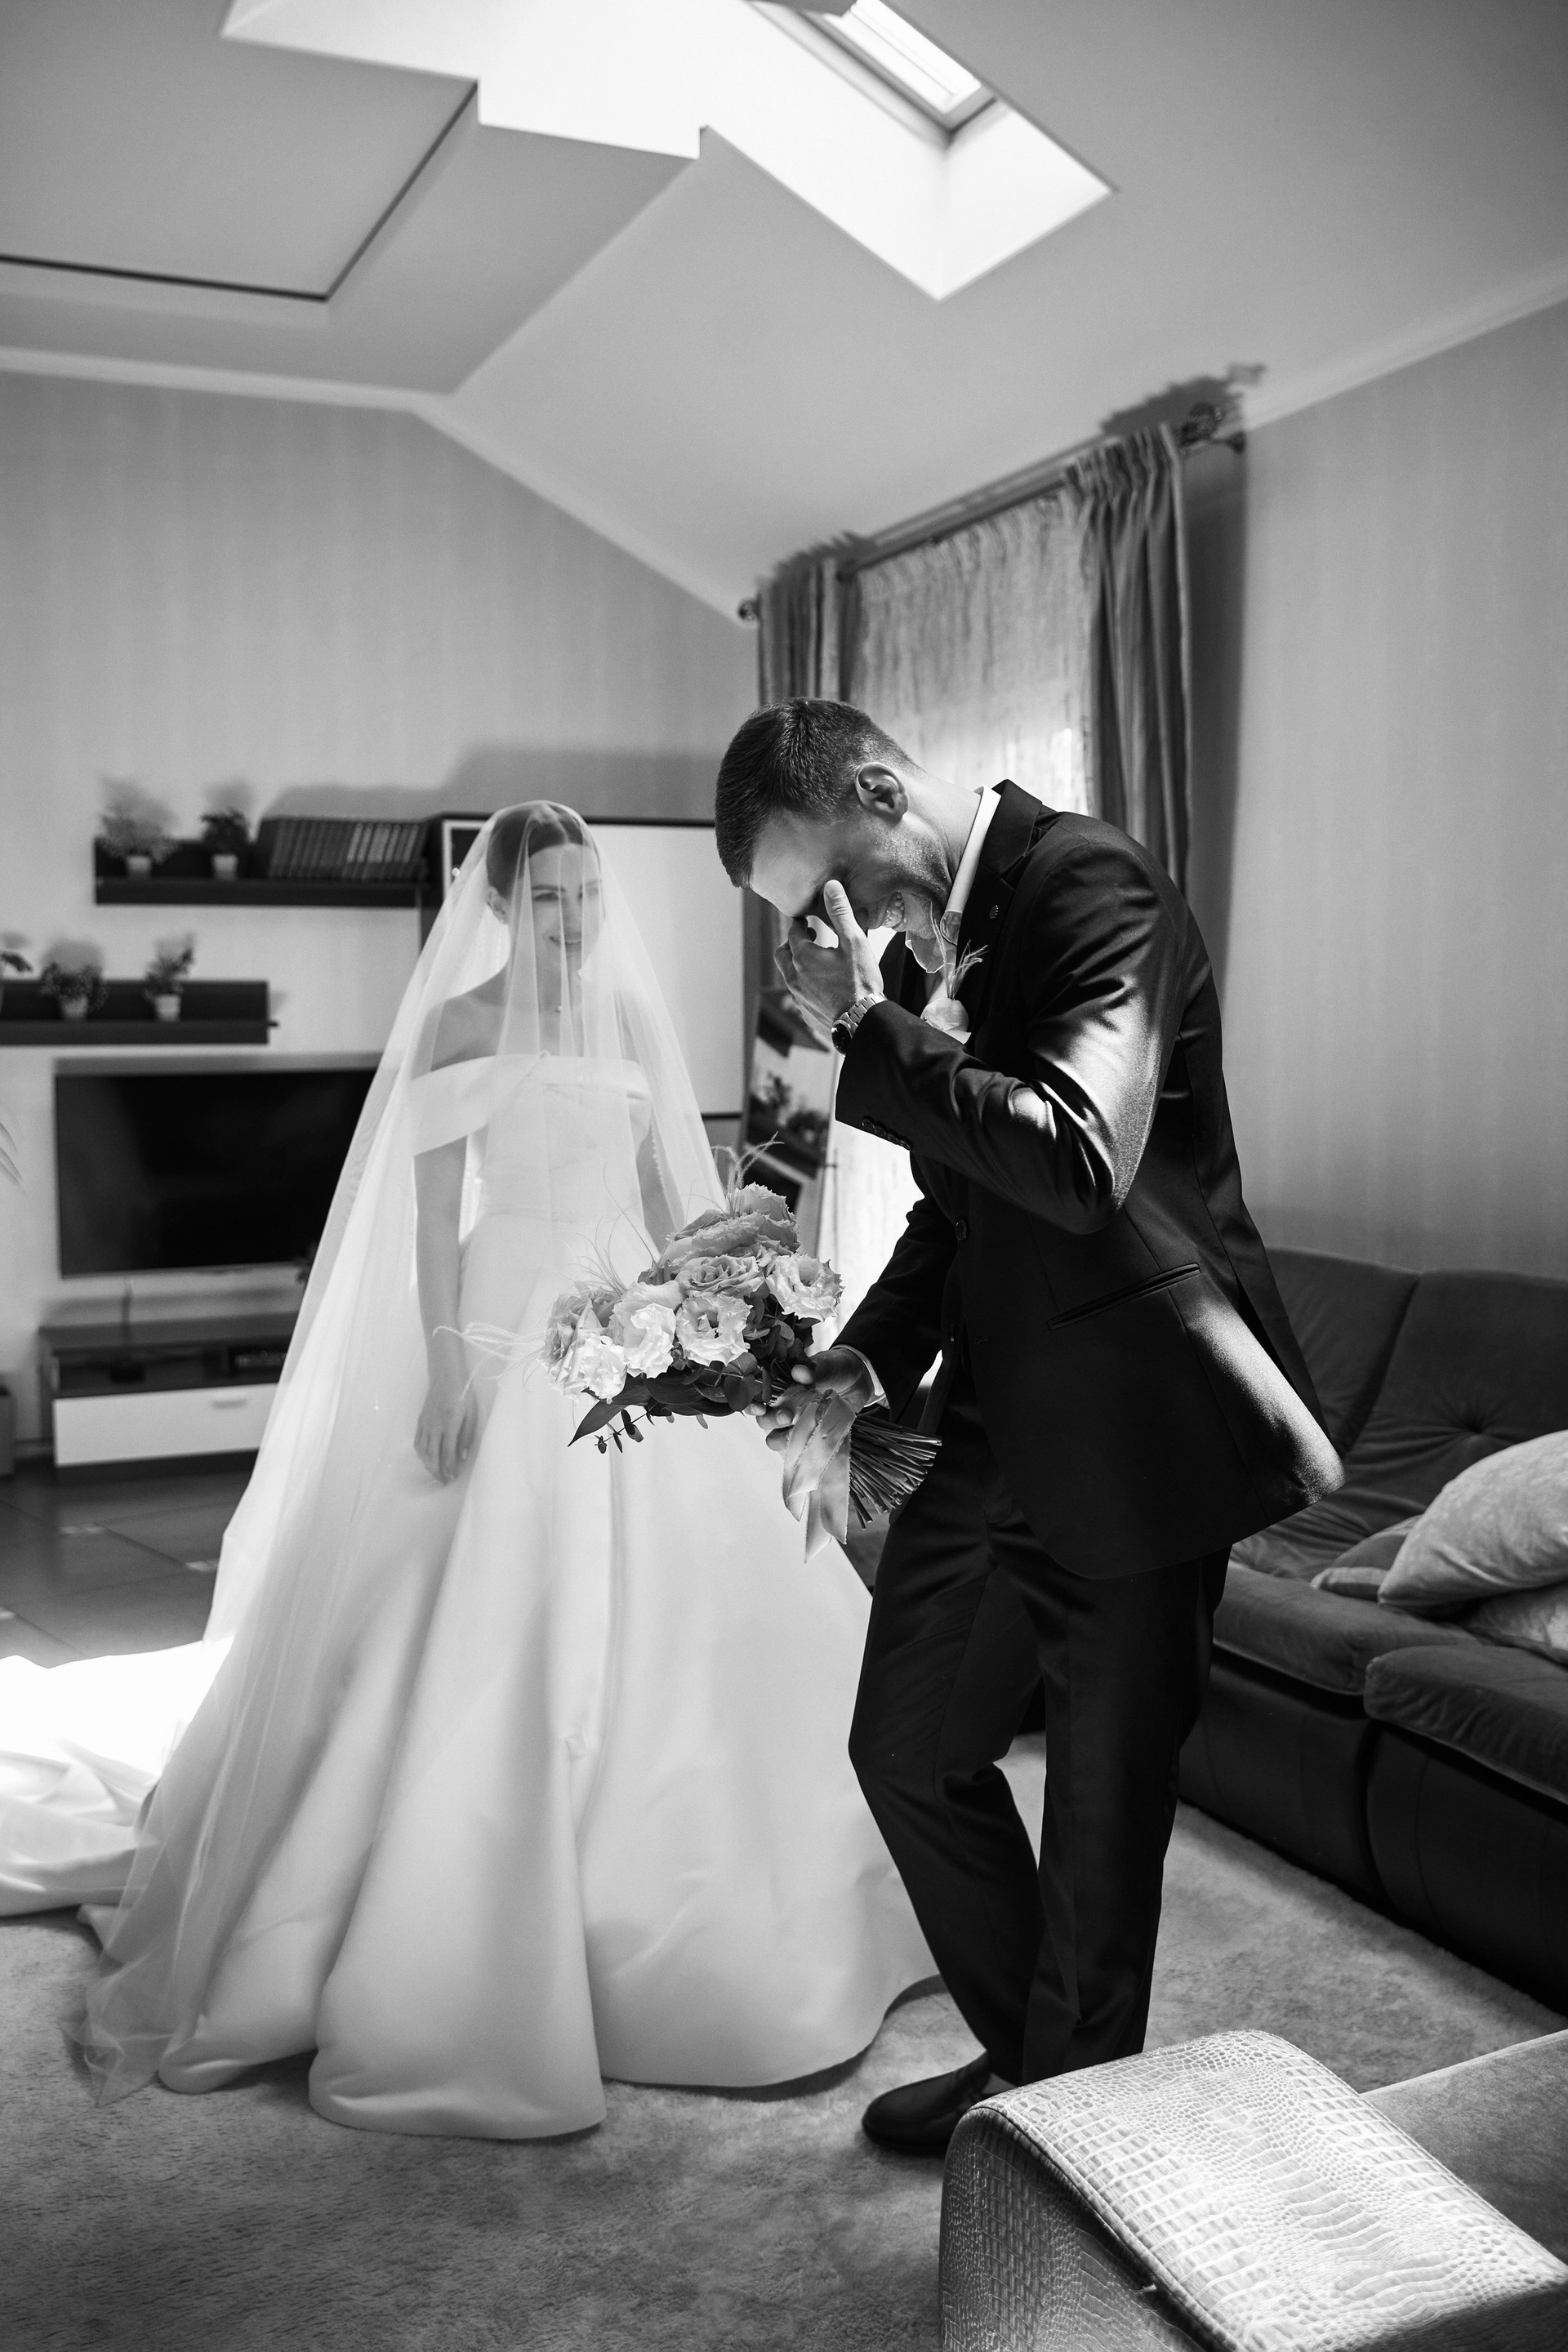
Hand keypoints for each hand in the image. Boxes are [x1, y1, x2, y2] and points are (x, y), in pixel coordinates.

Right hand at [415, 1372, 476, 1482]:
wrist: (446, 1375)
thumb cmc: (463, 1393)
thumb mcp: (471, 1413)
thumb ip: (467, 1435)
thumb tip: (463, 1456)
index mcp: (449, 1424)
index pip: (447, 1453)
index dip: (450, 1468)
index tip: (453, 1477)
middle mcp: (434, 1426)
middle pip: (432, 1455)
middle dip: (437, 1472)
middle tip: (443, 1482)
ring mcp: (425, 1423)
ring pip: (422, 1450)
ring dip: (428, 1465)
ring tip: (436, 1474)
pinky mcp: (420, 1420)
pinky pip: (417, 1441)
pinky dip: (420, 1453)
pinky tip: (426, 1458)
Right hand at [758, 1344, 877, 1453]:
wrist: (859, 1381)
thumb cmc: (837, 1368)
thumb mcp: (827, 1365)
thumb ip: (813, 1369)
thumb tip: (800, 1373)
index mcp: (779, 1384)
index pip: (755, 1396)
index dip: (752, 1404)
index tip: (760, 1406)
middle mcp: (782, 1405)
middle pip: (763, 1420)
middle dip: (770, 1421)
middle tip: (787, 1416)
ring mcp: (794, 1422)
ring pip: (775, 1438)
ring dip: (782, 1438)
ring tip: (798, 1431)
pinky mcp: (808, 1434)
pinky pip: (798, 1447)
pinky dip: (801, 1448)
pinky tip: (811, 1443)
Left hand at [775, 881, 882, 1034]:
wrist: (862, 1021)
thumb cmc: (860, 982)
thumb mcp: (854, 942)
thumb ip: (840, 913)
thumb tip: (831, 887)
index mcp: (803, 957)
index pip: (794, 932)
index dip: (800, 923)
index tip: (805, 919)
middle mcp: (795, 977)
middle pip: (783, 954)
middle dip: (792, 943)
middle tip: (808, 938)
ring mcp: (798, 997)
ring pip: (789, 975)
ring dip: (798, 964)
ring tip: (816, 960)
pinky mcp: (805, 1012)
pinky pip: (798, 993)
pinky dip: (805, 984)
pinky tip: (821, 984)